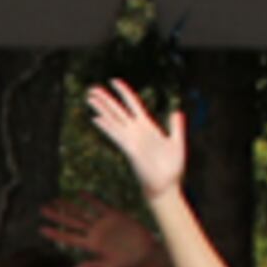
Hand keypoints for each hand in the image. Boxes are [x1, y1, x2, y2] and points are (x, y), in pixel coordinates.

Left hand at [38, 195, 158, 266]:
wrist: (147, 254)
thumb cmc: (129, 264)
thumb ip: (92, 266)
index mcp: (91, 246)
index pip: (69, 238)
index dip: (55, 233)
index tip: (41, 229)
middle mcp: (94, 233)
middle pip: (71, 222)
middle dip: (57, 216)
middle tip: (42, 209)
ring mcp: (103, 224)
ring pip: (82, 213)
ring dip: (68, 206)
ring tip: (55, 200)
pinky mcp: (114, 216)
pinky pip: (100, 206)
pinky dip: (90, 200)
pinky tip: (80, 194)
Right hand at [84, 81, 187, 200]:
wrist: (166, 186)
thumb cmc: (171, 168)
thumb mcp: (177, 143)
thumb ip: (176, 127)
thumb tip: (177, 112)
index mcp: (148, 127)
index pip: (133, 104)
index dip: (124, 92)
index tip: (114, 81)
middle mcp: (136, 131)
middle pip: (118, 110)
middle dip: (105, 99)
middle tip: (91, 89)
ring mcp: (132, 139)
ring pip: (114, 119)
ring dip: (101, 108)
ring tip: (89, 98)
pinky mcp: (130, 149)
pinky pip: (117, 134)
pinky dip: (107, 126)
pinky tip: (96, 118)